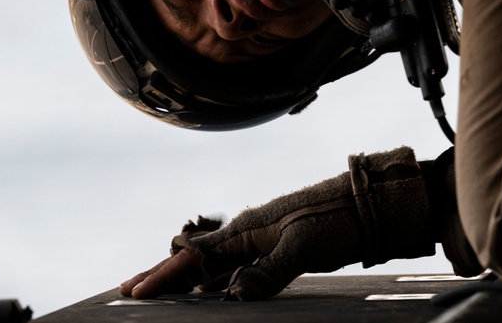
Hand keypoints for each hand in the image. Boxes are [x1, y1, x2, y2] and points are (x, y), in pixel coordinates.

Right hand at [120, 147, 437, 300]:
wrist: (369, 205)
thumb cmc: (338, 218)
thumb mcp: (305, 248)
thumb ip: (269, 272)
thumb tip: (235, 296)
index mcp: (246, 229)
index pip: (194, 256)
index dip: (164, 275)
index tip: (137, 290)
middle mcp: (247, 233)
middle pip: (193, 257)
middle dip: (162, 273)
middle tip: (131, 289)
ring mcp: (260, 240)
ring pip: (211, 263)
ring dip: (184, 277)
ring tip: (158, 291)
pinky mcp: (275, 248)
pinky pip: (232, 266)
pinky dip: (211, 278)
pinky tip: (206, 288)